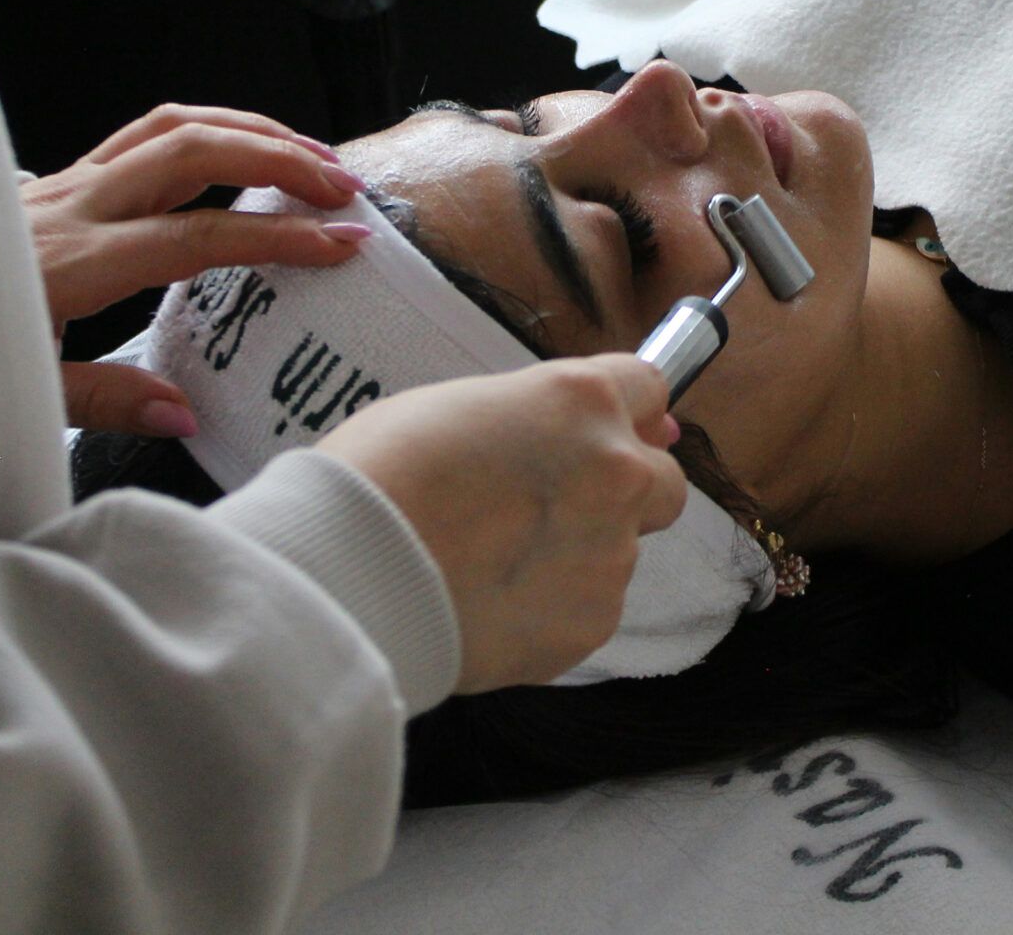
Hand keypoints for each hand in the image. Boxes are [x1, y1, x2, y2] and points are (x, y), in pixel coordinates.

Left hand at [26, 105, 366, 436]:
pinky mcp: (60, 180)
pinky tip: (239, 151)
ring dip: (247, 130)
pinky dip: (204, 130)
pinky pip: (142, 134)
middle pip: (191, 149)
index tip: (338, 245)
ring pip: (169, 125)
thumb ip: (106, 401)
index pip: (195, 236)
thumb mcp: (22, 397)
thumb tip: (183, 413)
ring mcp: (64, 184)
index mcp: (72, 263)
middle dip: (277, 157)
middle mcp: (71, 206)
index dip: (275, 238)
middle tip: (341, 186)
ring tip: (311, 153)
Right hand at [316, 356, 687, 692]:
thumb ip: (543, 417)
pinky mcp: (591, 624)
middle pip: (664, 480)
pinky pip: (588, 607)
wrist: (348, 573)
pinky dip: (552, 606)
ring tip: (490, 562)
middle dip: (624, 490)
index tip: (606, 430)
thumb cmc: (384, 473)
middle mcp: (616, 473)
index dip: (624, 413)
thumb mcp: (463, 406)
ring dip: (578, 552)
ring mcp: (611, 555)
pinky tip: (490, 601)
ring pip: (621, 551)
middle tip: (551, 506)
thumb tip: (616, 432)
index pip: (648, 388)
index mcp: (582, 402)